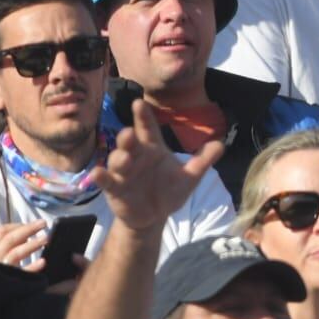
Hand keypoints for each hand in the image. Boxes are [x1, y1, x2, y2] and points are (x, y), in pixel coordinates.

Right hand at [0, 220, 47, 270]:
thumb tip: (25, 237)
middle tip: (44, 224)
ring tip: (46, 239)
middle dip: (28, 229)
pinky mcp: (4, 285)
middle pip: (10, 239)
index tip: (30, 224)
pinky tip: (43, 262)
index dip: (17, 226)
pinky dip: (32, 267)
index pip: (1, 232)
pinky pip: (20, 274)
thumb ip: (0, 250)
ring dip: (32, 245)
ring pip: (15, 253)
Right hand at [91, 101, 223, 233]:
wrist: (155, 215)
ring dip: (118, 158)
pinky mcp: (114, 189)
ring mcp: (123, 172)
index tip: (138, 103)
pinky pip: (106, 181)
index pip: (148, 129)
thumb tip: (221, 143)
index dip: (143, 116)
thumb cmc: (170, 190)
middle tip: (129, 132)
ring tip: (123, 158)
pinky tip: (97, 173)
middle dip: (128, 137)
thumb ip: (203, 161)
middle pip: (130, 143)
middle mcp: (136, 156)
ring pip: (118, 160)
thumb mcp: (190, 177)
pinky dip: (101, 177)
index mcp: (153, 148)